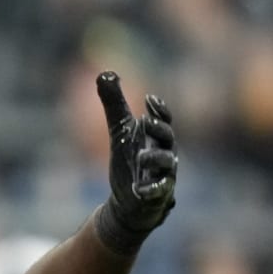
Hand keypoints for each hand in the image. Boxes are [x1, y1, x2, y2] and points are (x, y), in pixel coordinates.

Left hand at [94, 72, 177, 253]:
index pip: (165, 121)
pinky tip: (139, 189)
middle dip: (160, 129)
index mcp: (158, 138)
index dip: (160, 110)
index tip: (149, 99)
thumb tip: (104, 72)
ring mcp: (164, 176)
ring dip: (155, 158)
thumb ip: (115, 105)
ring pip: (167, 164)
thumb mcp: (120, 132)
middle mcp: (166, 155)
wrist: (129, 201)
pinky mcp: (157, 196)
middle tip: (146, 121)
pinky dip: (151, 189)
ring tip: (140, 155)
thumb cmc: (130, 162)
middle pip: (169, 139)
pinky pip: (159, 192)